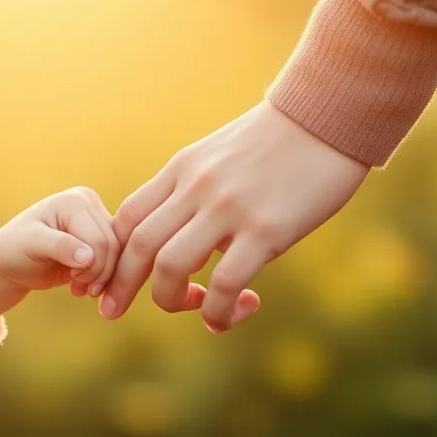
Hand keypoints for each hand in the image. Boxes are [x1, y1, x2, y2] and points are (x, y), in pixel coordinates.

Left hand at [0, 187, 118, 323]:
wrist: (9, 262)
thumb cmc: (15, 249)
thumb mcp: (31, 245)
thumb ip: (60, 247)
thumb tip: (88, 257)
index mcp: (78, 200)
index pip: (101, 239)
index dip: (92, 266)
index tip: (71, 278)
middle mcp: (91, 206)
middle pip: (114, 248)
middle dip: (98, 274)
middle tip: (77, 287)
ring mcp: (97, 222)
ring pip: (119, 256)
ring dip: (101, 278)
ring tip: (78, 287)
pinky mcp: (99, 239)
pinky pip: (116, 261)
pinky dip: (102, 279)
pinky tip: (82, 285)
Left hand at [95, 101, 367, 331]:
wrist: (328, 117)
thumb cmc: (280, 141)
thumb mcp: (221, 154)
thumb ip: (196, 189)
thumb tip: (186, 232)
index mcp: (183, 169)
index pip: (127, 217)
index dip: (111, 255)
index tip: (108, 280)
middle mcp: (196, 188)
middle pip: (138, 245)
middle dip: (120, 285)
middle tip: (112, 311)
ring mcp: (229, 208)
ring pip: (170, 266)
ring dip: (169, 299)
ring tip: (192, 308)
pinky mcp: (266, 229)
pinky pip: (225, 283)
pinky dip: (217, 311)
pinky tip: (223, 318)